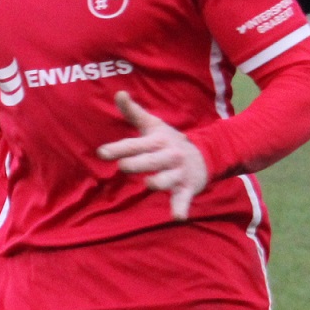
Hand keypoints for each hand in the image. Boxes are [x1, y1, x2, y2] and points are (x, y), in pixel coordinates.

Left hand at [97, 91, 207, 219]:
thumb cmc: (170, 140)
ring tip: (149, 183)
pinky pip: (183, 200)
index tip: (101, 153)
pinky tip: (177, 217)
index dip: (118, 148)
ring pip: (166, 179)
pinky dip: (181, 208)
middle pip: (150, 161)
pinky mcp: (187, 188)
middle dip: (137, 163)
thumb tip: (118, 93)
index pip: (135, 144)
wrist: (207, 154)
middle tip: (123, 165)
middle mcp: (168, 155)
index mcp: (157, 141)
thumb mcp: (153, 125)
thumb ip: (133, 112)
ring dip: (158, 182)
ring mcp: (177, 173)